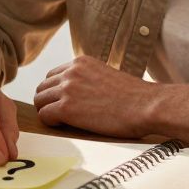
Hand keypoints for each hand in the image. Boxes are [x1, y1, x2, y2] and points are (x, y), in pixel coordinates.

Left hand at [33, 55, 160, 138]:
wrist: (148, 106)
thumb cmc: (135, 97)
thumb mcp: (107, 76)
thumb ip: (89, 79)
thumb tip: (79, 93)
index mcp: (81, 62)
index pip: (53, 75)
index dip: (55, 92)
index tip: (63, 103)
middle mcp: (71, 72)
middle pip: (42, 87)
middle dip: (48, 101)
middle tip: (59, 116)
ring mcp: (67, 89)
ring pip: (40, 101)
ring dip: (47, 112)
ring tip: (63, 122)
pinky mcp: (67, 108)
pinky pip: (44, 116)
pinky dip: (51, 123)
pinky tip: (65, 126)